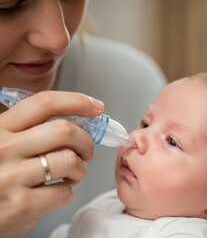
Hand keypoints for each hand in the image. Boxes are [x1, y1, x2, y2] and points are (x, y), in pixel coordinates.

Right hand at [0, 91, 103, 237]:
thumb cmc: (0, 177)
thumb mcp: (5, 145)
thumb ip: (33, 131)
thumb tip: (80, 121)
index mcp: (1, 128)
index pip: (44, 103)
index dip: (77, 101)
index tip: (96, 107)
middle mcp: (3, 148)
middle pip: (64, 131)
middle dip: (86, 141)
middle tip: (86, 151)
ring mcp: (11, 177)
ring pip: (70, 160)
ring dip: (80, 169)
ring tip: (71, 175)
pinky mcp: (21, 204)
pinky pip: (64, 191)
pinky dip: (69, 191)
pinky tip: (58, 191)